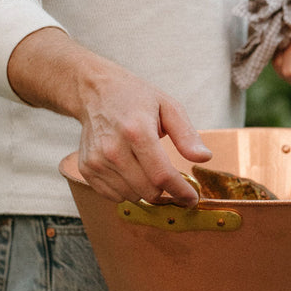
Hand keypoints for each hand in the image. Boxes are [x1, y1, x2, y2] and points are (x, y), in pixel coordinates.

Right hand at [77, 62, 211, 206]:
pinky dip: (127, 190)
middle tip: (172, 182)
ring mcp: (97, 161)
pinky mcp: (87, 169)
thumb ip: (187, 135)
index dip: (181, 192)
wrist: (95, 91)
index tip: (191, 199)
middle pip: (148, 191)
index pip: (162, 175)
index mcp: (137, 132)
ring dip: (145, 190)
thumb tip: (204, 158)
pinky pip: (114, 196)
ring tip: (145, 168)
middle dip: (165, 192)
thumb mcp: (168, 107)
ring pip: (132, 197)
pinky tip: (129, 170)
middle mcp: (113, 149)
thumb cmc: (135, 98)